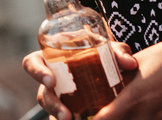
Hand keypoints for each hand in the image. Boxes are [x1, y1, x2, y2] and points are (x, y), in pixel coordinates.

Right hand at [23, 45, 137, 119]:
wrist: (112, 69)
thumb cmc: (102, 52)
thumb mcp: (108, 49)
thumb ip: (117, 52)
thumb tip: (129, 63)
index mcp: (51, 58)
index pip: (32, 63)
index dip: (37, 72)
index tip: (51, 81)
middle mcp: (51, 80)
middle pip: (42, 95)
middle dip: (53, 106)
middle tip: (66, 116)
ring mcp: (60, 98)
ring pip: (52, 111)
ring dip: (60, 117)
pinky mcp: (70, 112)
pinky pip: (64, 118)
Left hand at [95, 35, 161, 119]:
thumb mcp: (137, 63)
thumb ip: (118, 78)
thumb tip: (100, 86)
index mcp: (133, 97)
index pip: (103, 119)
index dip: (94, 118)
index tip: (91, 114)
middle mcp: (148, 115)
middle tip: (114, 111)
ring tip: (134, 112)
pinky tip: (153, 114)